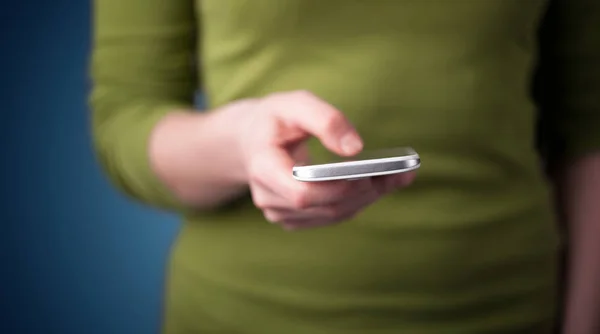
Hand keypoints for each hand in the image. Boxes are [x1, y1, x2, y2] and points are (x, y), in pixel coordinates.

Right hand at [237, 90, 415, 229]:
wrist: (252, 139)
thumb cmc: (275, 119)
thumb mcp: (294, 104)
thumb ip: (325, 120)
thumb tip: (355, 148)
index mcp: (263, 168)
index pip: (301, 193)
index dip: (336, 189)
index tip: (366, 175)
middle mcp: (268, 197)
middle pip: (323, 206)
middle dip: (362, 191)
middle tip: (397, 172)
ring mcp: (280, 212)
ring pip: (332, 215)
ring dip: (367, 198)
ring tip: (398, 176)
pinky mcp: (295, 217)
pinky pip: (331, 215)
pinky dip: (359, 201)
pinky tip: (382, 184)